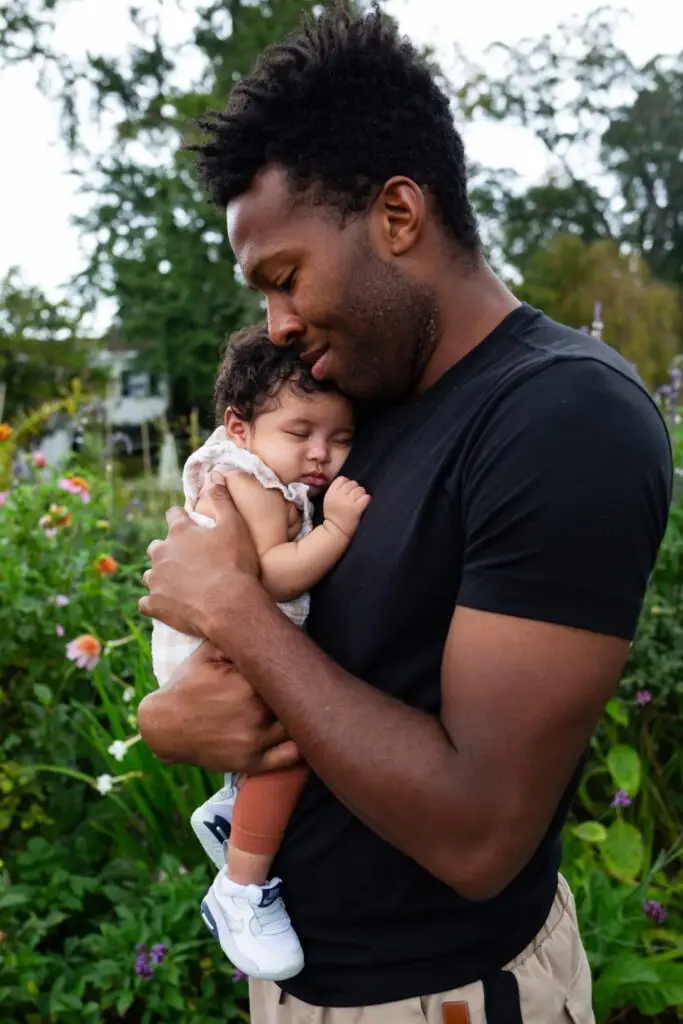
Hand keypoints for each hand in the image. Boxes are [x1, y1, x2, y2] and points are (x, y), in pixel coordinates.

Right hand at [137, 642, 300, 773]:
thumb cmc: (187, 684)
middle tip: (307, 683)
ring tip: (307, 705)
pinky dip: (302, 748)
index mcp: (248, 683)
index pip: (286, 672)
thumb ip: (236, 639)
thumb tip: (265, 623)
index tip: (301, 662)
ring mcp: (254, 740)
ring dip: (301, 716)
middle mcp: (255, 713)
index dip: (294, 667)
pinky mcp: (251, 762)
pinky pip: (289, 758)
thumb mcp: (208, 652)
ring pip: (296, 727)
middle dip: (300, 691)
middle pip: (295, 699)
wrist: (163, 725)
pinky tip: (305, 734)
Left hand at [139, 473, 259, 636]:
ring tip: (177, 585)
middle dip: (166, 550)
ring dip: (160, 577)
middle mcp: (161, 553)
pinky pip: (145, 603)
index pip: (173, 515)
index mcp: (180, 532)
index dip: (181, 518)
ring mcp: (155, 580)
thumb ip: (222, 499)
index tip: (188, 523)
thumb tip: (214, 474)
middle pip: (156, 546)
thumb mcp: (235, 526)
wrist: (230, 606)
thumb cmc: (235, 564)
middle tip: (185, 560)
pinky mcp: (154, 604)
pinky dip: (154, 603)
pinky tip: (166, 606)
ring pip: (149, 575)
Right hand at [323, 476, 370, 538]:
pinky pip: (366, 497)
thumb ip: (336, 489)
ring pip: (360, 489)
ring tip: (359, 502)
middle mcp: (340, 495)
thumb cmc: (333, 516)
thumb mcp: (328, 499)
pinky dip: (366, 500)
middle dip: (355, 489)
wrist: (336, 531)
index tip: (347, 492)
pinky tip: (363, 504)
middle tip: (354, 498)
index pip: (342, 479)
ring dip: (361, 495)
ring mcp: (349, 501)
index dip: (347, 483)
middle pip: (353, 483)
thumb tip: (348, 483)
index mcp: (331, 492)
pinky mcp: (357, 508)